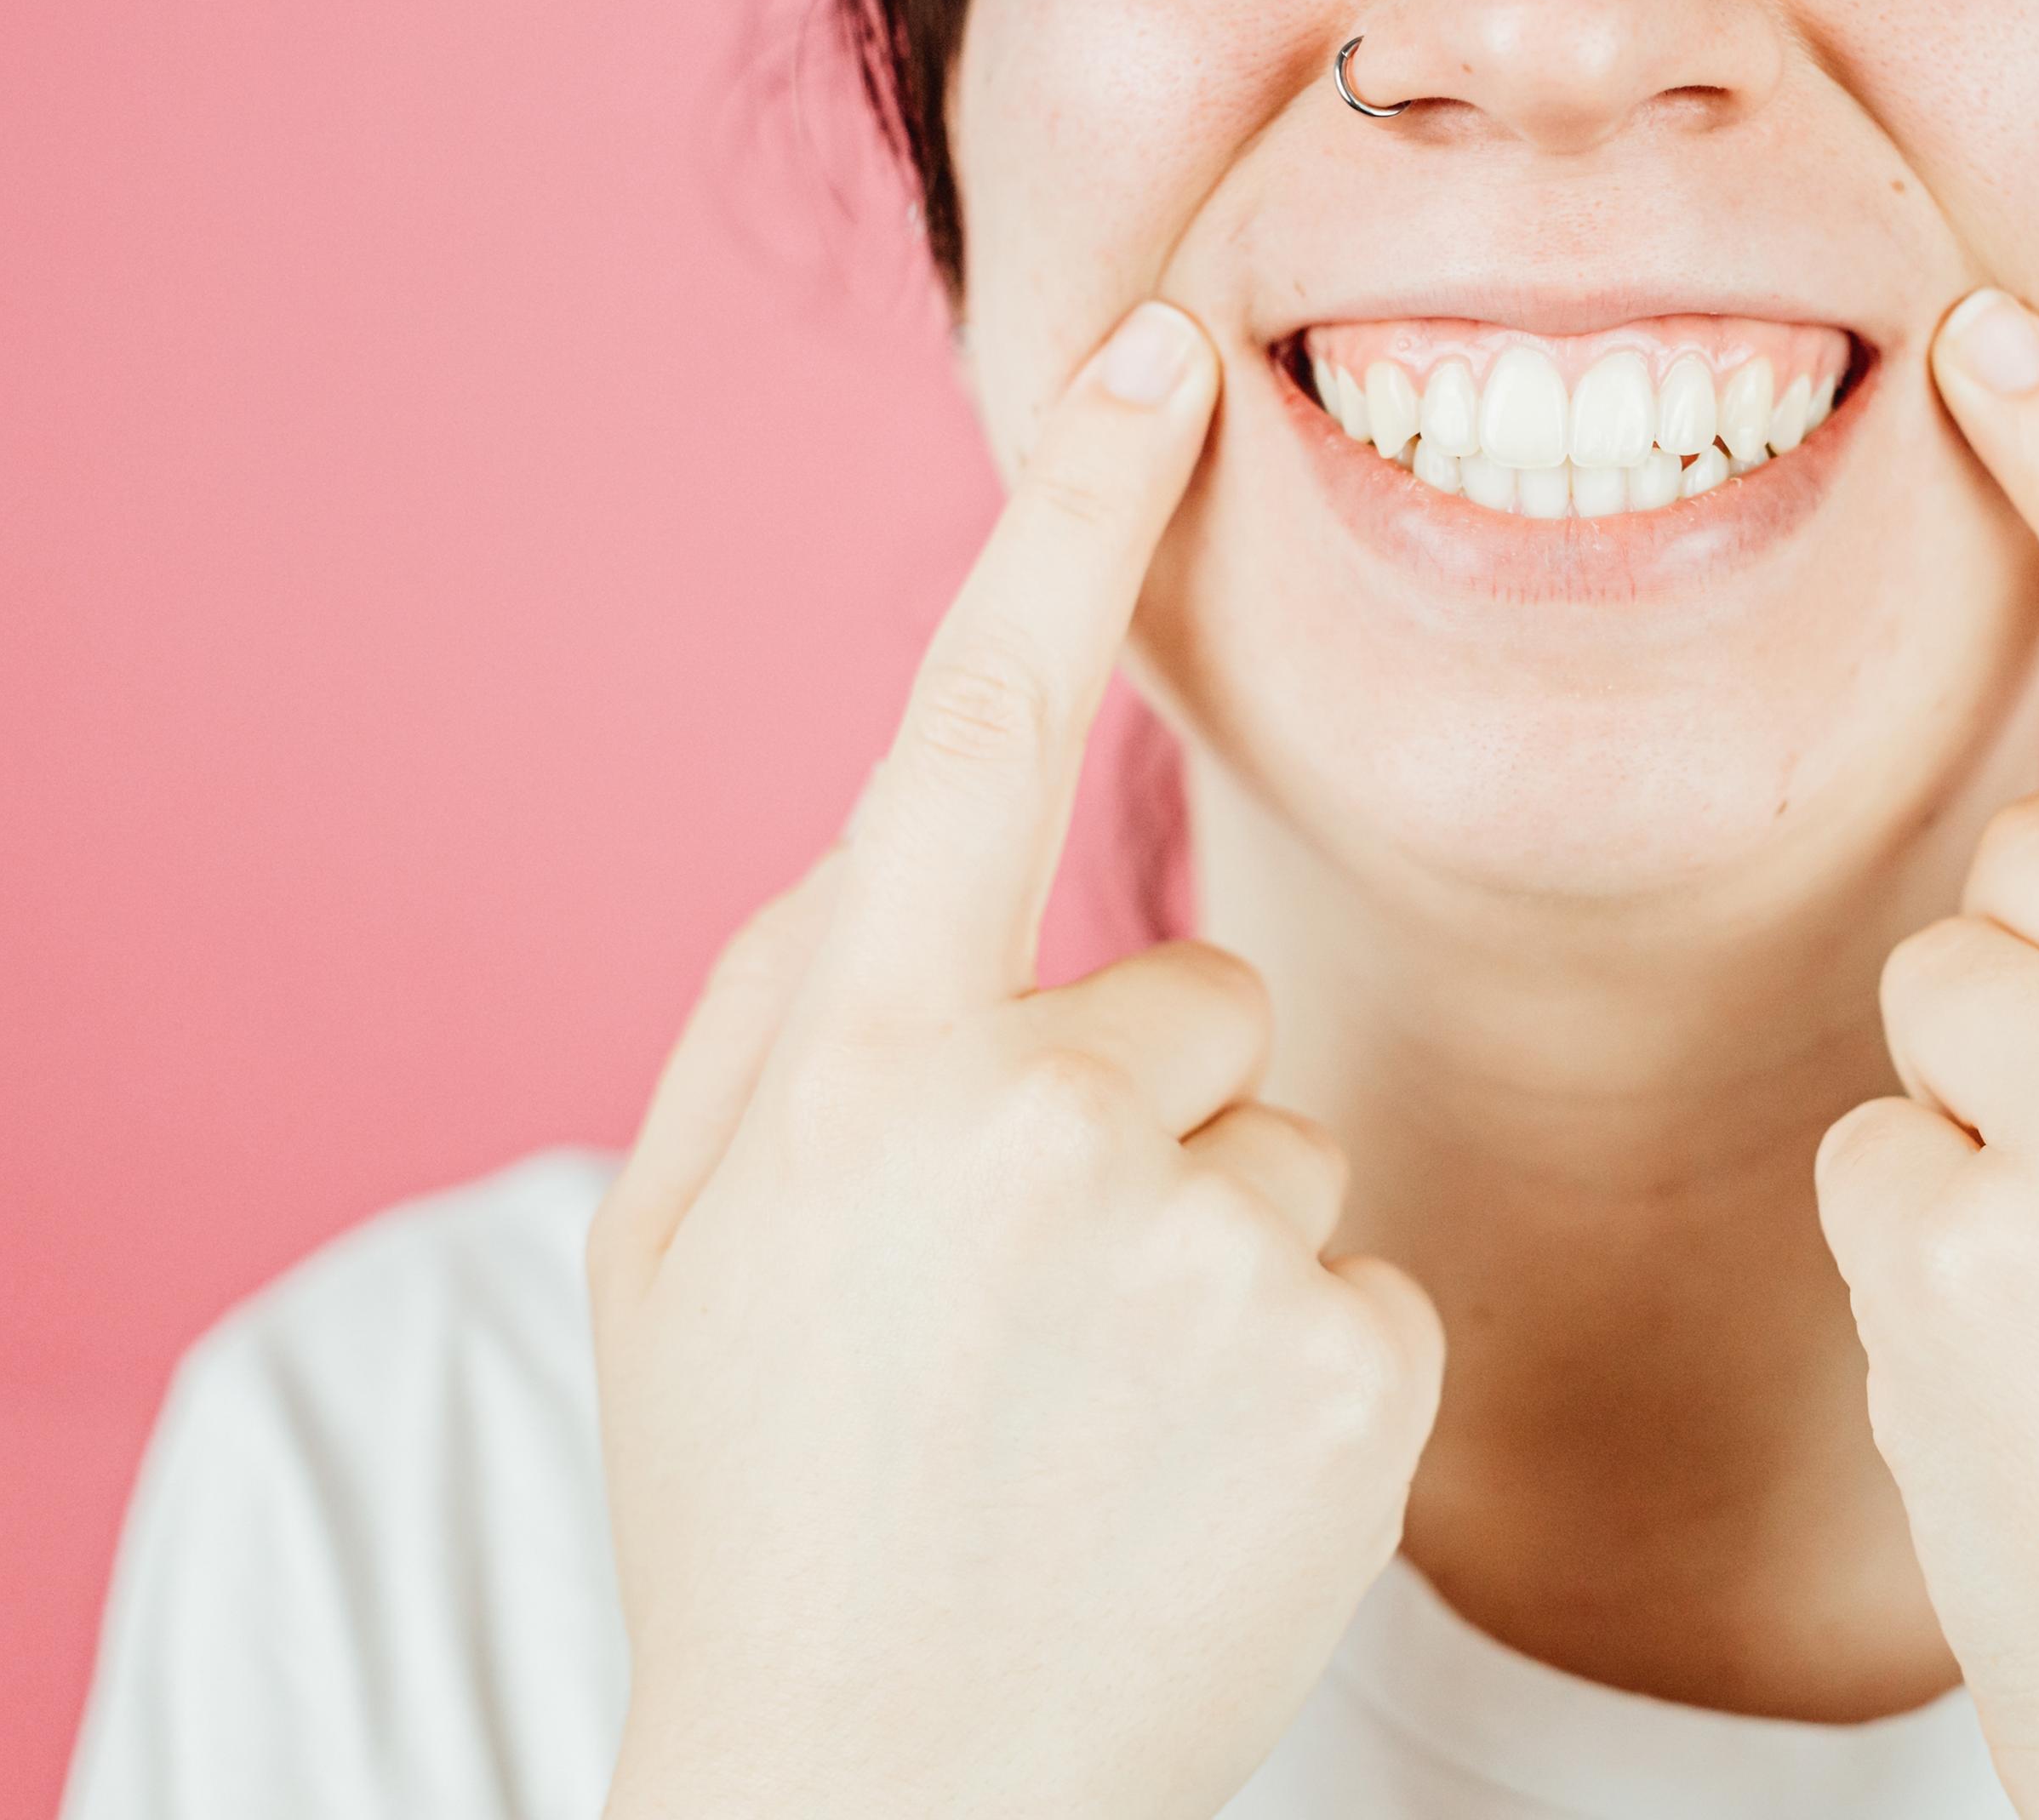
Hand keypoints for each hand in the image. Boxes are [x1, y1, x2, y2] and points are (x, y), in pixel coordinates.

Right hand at [586, 304, 1444, 1819]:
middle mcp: (1046, 1134)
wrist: (887, 1806)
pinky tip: (1195, 1465)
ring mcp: (1218, 1253)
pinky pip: (1362, 1257)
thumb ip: (782, 994)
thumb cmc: (770, 1500)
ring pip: (1286, 1125)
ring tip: (1099, 1403)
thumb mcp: (676, 1240)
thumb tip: (911, 822)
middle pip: (1189, 993)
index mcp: (860, 1077)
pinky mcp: (1357, 1366)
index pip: (967, 736)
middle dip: (1129, 1102)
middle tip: (1024, 1299)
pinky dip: (1300, 1340)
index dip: (1068, 522)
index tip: (1150, 361)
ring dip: (1214, 1226)